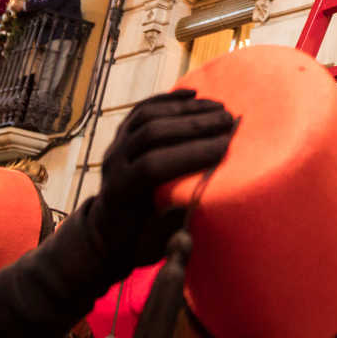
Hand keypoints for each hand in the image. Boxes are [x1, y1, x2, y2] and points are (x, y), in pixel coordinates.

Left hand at [83, 89, 234, 273]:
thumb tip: (211, 196)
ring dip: (187, 109)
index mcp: (121, 192)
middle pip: (153, 132)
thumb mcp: (156, 241)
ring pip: (149, 115)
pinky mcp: (121, 133)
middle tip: (229, 123)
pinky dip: (170, 98)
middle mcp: (114, 162)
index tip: (226, 149)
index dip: (191, 155)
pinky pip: (144, 108)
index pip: (155, 165)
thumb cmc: (138, 242)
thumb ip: (177, 218)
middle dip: (194, 126)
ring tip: (219, 109)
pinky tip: (194, 94)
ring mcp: (116, 144)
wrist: (106, 234)